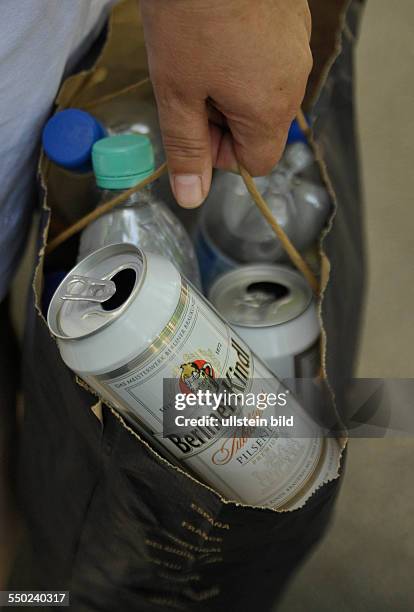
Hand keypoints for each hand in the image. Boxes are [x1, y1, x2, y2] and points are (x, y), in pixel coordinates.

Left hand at [140, 0, 311, 207]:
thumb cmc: (191, 13)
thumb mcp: (177, 92)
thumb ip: (187, 150)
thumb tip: (191, 198)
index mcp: (270, 109)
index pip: (256, 163)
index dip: (221, 155)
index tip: (195, 128)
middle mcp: (293, 82)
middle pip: (261, 128)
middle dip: (224, 121)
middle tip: (190, 88)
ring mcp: (296, 47)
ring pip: (264, 93)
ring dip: (232, 90)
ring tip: (202, 56)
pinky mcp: (292, 21)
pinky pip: (270, 60)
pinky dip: (244, 60)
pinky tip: (220, 35)